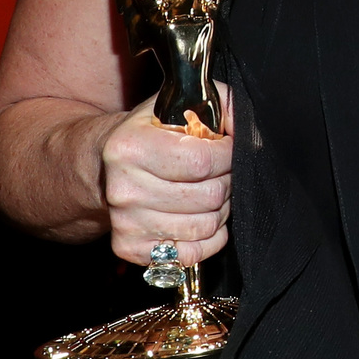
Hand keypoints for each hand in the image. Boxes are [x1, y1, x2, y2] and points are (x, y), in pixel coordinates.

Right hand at [100, 84, 234, 266]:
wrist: (105, 167)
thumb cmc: (153, 133)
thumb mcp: (181, 105)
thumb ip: (223, 108)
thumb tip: (253, 135)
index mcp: (131, 147)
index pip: (203, 161)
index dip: (229, 154)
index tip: (228, 147)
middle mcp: (123, 189)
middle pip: (208, 196)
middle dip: (228, 181)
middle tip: (220, 171)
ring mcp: (125, 222)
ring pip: (205, 225)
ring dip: (220, 209)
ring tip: (210, 191)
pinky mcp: (130, 248)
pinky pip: (192, 253)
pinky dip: (210, 237)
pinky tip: (204, 217)